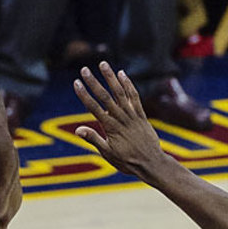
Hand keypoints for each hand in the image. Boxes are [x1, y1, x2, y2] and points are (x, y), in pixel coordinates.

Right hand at [72, 62, 166, 176]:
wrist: (151, 164)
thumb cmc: (127, 162)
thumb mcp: (107, 154)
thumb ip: (93, 139)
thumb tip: (78, 130)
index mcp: (110, 128)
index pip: (94, 108)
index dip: (84, 95)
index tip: (76, 83)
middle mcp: (121, 119)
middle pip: (105, 96)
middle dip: (94, 82)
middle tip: (84, 69)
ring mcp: (132, 115)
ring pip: (120, 92)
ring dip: (110, 77)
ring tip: (103, 64)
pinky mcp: (141, 115)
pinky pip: (134, 96)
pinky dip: (128, 84)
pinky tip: (122, 74)